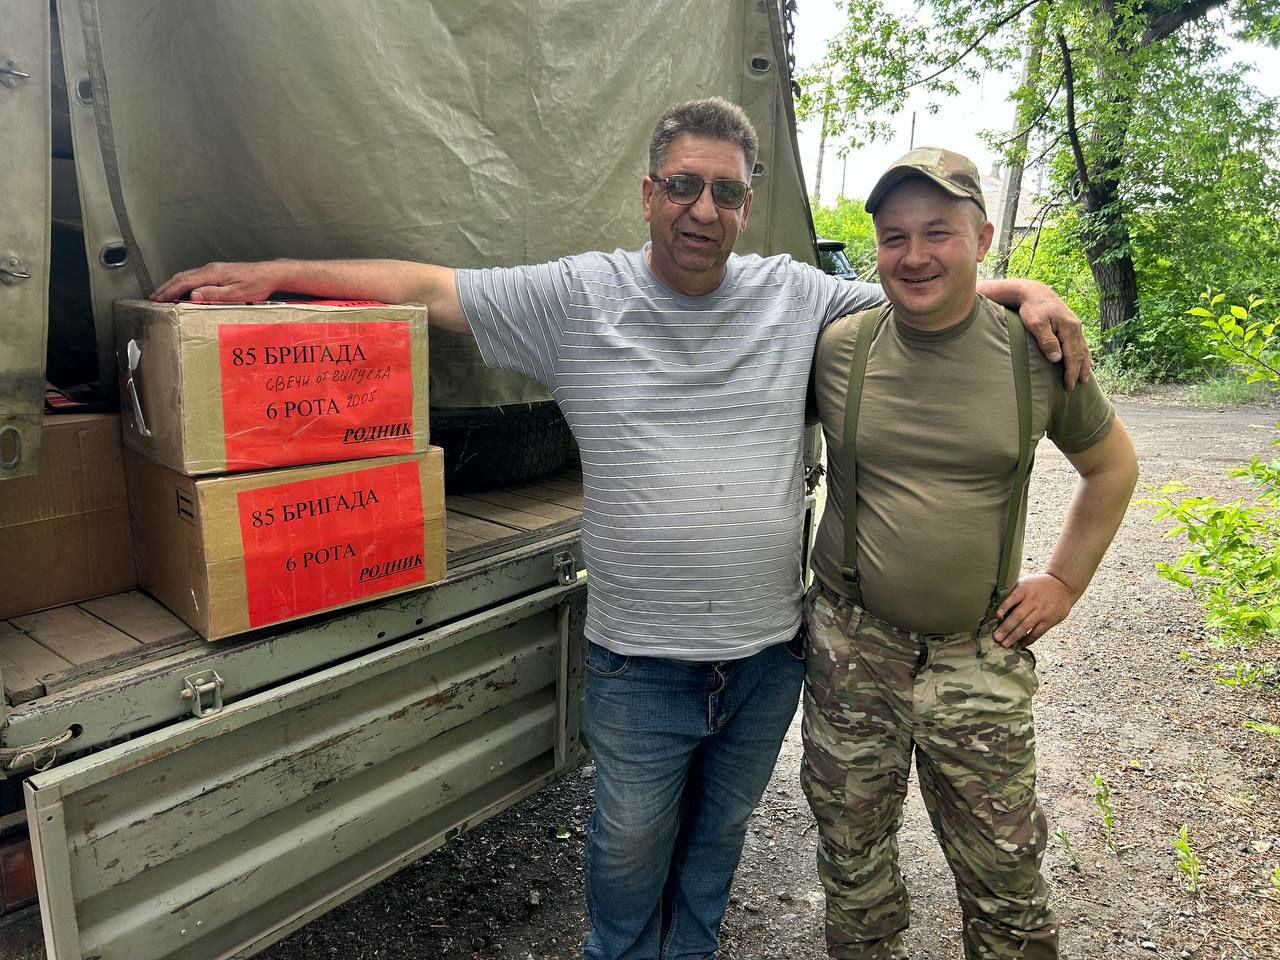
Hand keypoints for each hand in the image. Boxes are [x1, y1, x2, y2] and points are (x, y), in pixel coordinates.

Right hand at [150, 261, 283, 302]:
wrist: (270, 274)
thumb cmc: (256, 285)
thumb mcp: (235, 294)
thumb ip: (213, 295)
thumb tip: (192, 295)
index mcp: (212, 273)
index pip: (184, 282)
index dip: (169, 292)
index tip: (158, 300)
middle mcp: (210, 269)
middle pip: (182, 277)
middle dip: (166, 288)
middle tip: (154, 299)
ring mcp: (214, 270)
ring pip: (187, 276)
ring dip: (174, 286)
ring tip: (164, 295)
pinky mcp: (219, 273)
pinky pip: (195, 277)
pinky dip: (184, 284)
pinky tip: (183, 291)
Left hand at [993, 573, 1076, 646]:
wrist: (1063, 586)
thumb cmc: (1038, 585)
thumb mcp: (1025, 583)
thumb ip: (1013, 593)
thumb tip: (994, 605)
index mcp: (1025, 589)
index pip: (1013, 598)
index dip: (1004, 606)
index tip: (996, 615)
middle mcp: (1033, 600)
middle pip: (1018, 615)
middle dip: (1006, 627)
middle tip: (996, 637)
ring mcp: (1042, 611)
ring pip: (1026, 625)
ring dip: (1014, 636)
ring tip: (1004, 644)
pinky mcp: (1049, 620)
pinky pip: (1037, 632)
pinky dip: (1028, 639)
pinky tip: (1020, 644)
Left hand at [1017, 285, 1092, 389]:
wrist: (1035, 292)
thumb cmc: (1032, 309)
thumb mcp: (1036, 324)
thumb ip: (1047, 341)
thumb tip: (1057, 359)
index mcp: (1069, 328)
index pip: (1072, 355)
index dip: (1071, 372)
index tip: (1069, 385)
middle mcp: (1076, 327)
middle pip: (1080, 354)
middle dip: (1078, 371)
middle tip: (1074, 387)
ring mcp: (1075, 325)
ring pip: (1083, 348)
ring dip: (1084, 364)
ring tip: (1084, 379)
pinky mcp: (1071, 325)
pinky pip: (1080, 343)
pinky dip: (1083, 354)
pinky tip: (1083, 361)